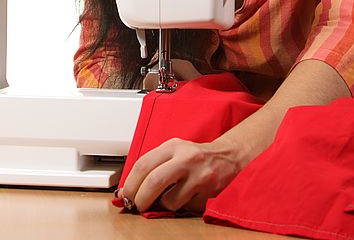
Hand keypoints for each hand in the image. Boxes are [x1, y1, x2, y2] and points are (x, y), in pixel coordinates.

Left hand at [119, 136, 240, 213]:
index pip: (143, 164)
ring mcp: (200, 176)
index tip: (125, 195)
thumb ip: (152, 167)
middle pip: (154, 182)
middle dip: (140, 199)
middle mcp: (187, 159)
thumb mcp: (173, 152)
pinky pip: (186, 208)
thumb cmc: (194, 156)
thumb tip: (126, 191)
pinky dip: (181, 207)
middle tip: (138, 205)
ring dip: (164, 205)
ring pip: (170, 201)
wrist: (228, 158)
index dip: (130, 184)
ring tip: (170, 196)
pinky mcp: (209, 193)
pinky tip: (187, 197)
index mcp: (173, 146)